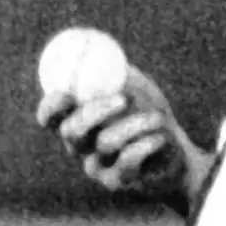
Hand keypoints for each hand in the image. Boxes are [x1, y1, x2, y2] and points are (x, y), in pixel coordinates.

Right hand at [37, 63, 206, 203]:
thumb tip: (101, 44)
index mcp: (76, 121)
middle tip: (121, 99)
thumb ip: (116, 72)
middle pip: (72, 132)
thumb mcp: (136, 87)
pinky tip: (160, 137)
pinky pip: (126, 161)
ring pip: (105, 144)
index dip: (51, 107)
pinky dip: (144, 144)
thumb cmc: (149, 113)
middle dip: (94, 113)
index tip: (67, 92)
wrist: (176, 151)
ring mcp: (96, 166)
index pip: (50, 118)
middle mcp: (79, 147)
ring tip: (157, 117)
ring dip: (135, 125)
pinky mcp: (117, 181)